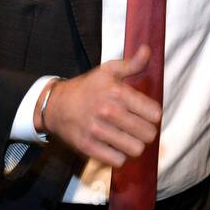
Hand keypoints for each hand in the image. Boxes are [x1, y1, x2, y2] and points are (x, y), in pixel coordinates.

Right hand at [41, 44, 161, 168]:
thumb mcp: (108, 71)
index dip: (153, 116)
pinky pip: (118, 160)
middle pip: (148, 134)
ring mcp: (97, 130)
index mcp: (117, 92)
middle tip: (138, 129)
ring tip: (128, 139)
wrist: (55, 105)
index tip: (145, 115)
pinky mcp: (88, 147)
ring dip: (134, 146)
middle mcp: (108, 111)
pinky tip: (115, 147)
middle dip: (146, 132)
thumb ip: (132, 64)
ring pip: (135, 149)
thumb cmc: (87, 88)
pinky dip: (119, 156)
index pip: (154, 113)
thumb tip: (147, 49)